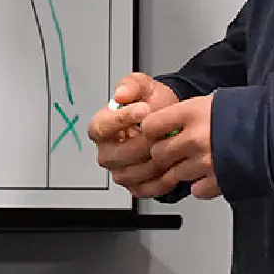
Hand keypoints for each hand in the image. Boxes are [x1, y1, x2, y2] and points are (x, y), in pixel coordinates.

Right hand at [88, 73, 177, 196]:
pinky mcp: (134, 186)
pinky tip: (173, 163)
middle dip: (144, 141)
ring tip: (170, 145)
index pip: (102, 127)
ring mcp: (119, 171)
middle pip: (119, 154)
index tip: (143, 110)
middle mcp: (106, 152)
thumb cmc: (151, 104)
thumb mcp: (143, 86)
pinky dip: (161, 179)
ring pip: (133, 173)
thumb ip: (132, 85)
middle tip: (162, 130)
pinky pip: (145, 188)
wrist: (169, 121)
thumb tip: (121, 94)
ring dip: (154, 160)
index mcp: (100, 128)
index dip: (122, 119)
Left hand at [142, 93, 218, 198]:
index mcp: (193, 113)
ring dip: (181, 170)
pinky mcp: (218, 181)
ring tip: (197, 161)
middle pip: (159, 153)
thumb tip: (167, 123)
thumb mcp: (213, 102)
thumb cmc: (250, 112)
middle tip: (174, 150)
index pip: (151, 125)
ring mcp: (205, 162)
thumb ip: (188, 114)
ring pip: (174, 174)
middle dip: (163, 154)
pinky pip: (195, 190)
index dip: (152, 130)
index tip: (156, 132)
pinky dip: (200, 185)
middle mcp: (195, 138)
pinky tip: (210, 174)